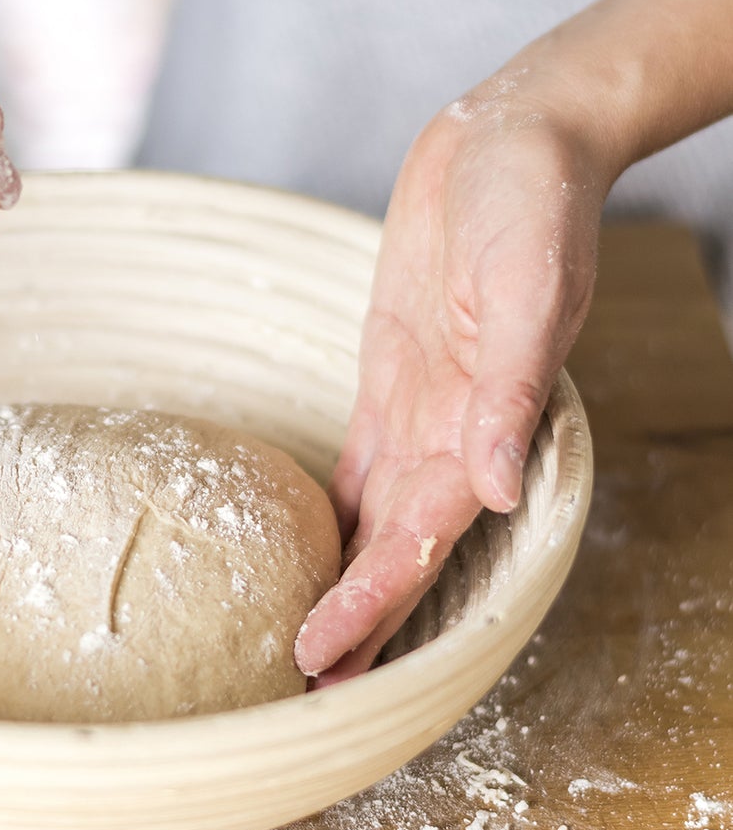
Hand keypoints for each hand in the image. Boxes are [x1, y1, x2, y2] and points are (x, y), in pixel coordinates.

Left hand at [294, 76, 612, 683]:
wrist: (510, 141)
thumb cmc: (530, 203)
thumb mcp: (527, 285)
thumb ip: (509, 388)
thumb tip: (492, 490)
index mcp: (483, 427)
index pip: (418, 542)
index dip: (371, 605)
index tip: (322, 661)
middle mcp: (449, 435)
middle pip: (390, 550)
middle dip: (352, 622)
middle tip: (300, 688)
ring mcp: (419, 410)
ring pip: (372, 520)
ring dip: (342, 583)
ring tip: (305, 646)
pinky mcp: (391, 378)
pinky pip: (358, 464)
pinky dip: (333, 516)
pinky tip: (306, 552)